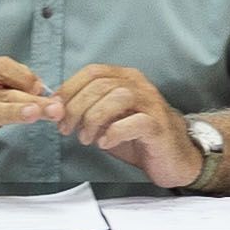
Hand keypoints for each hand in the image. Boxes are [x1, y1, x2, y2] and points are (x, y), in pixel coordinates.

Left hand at [55, 63, 201, 189]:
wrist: (173, 158)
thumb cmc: (137, 138)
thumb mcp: (106, 121)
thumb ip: (86, 112)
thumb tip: (57, 110)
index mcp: (125, 78)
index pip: (92, 72)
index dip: (69, 89)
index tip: (56, 110)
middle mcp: (139, 85)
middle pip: (100, 85)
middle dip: (76, 108)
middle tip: (67, 129)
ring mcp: (151, 104)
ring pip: (117, 98)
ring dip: (93, 119)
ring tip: (86, 138)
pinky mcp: (158, 126)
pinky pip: (135, 122)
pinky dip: (114, 132)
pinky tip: (105, 143)